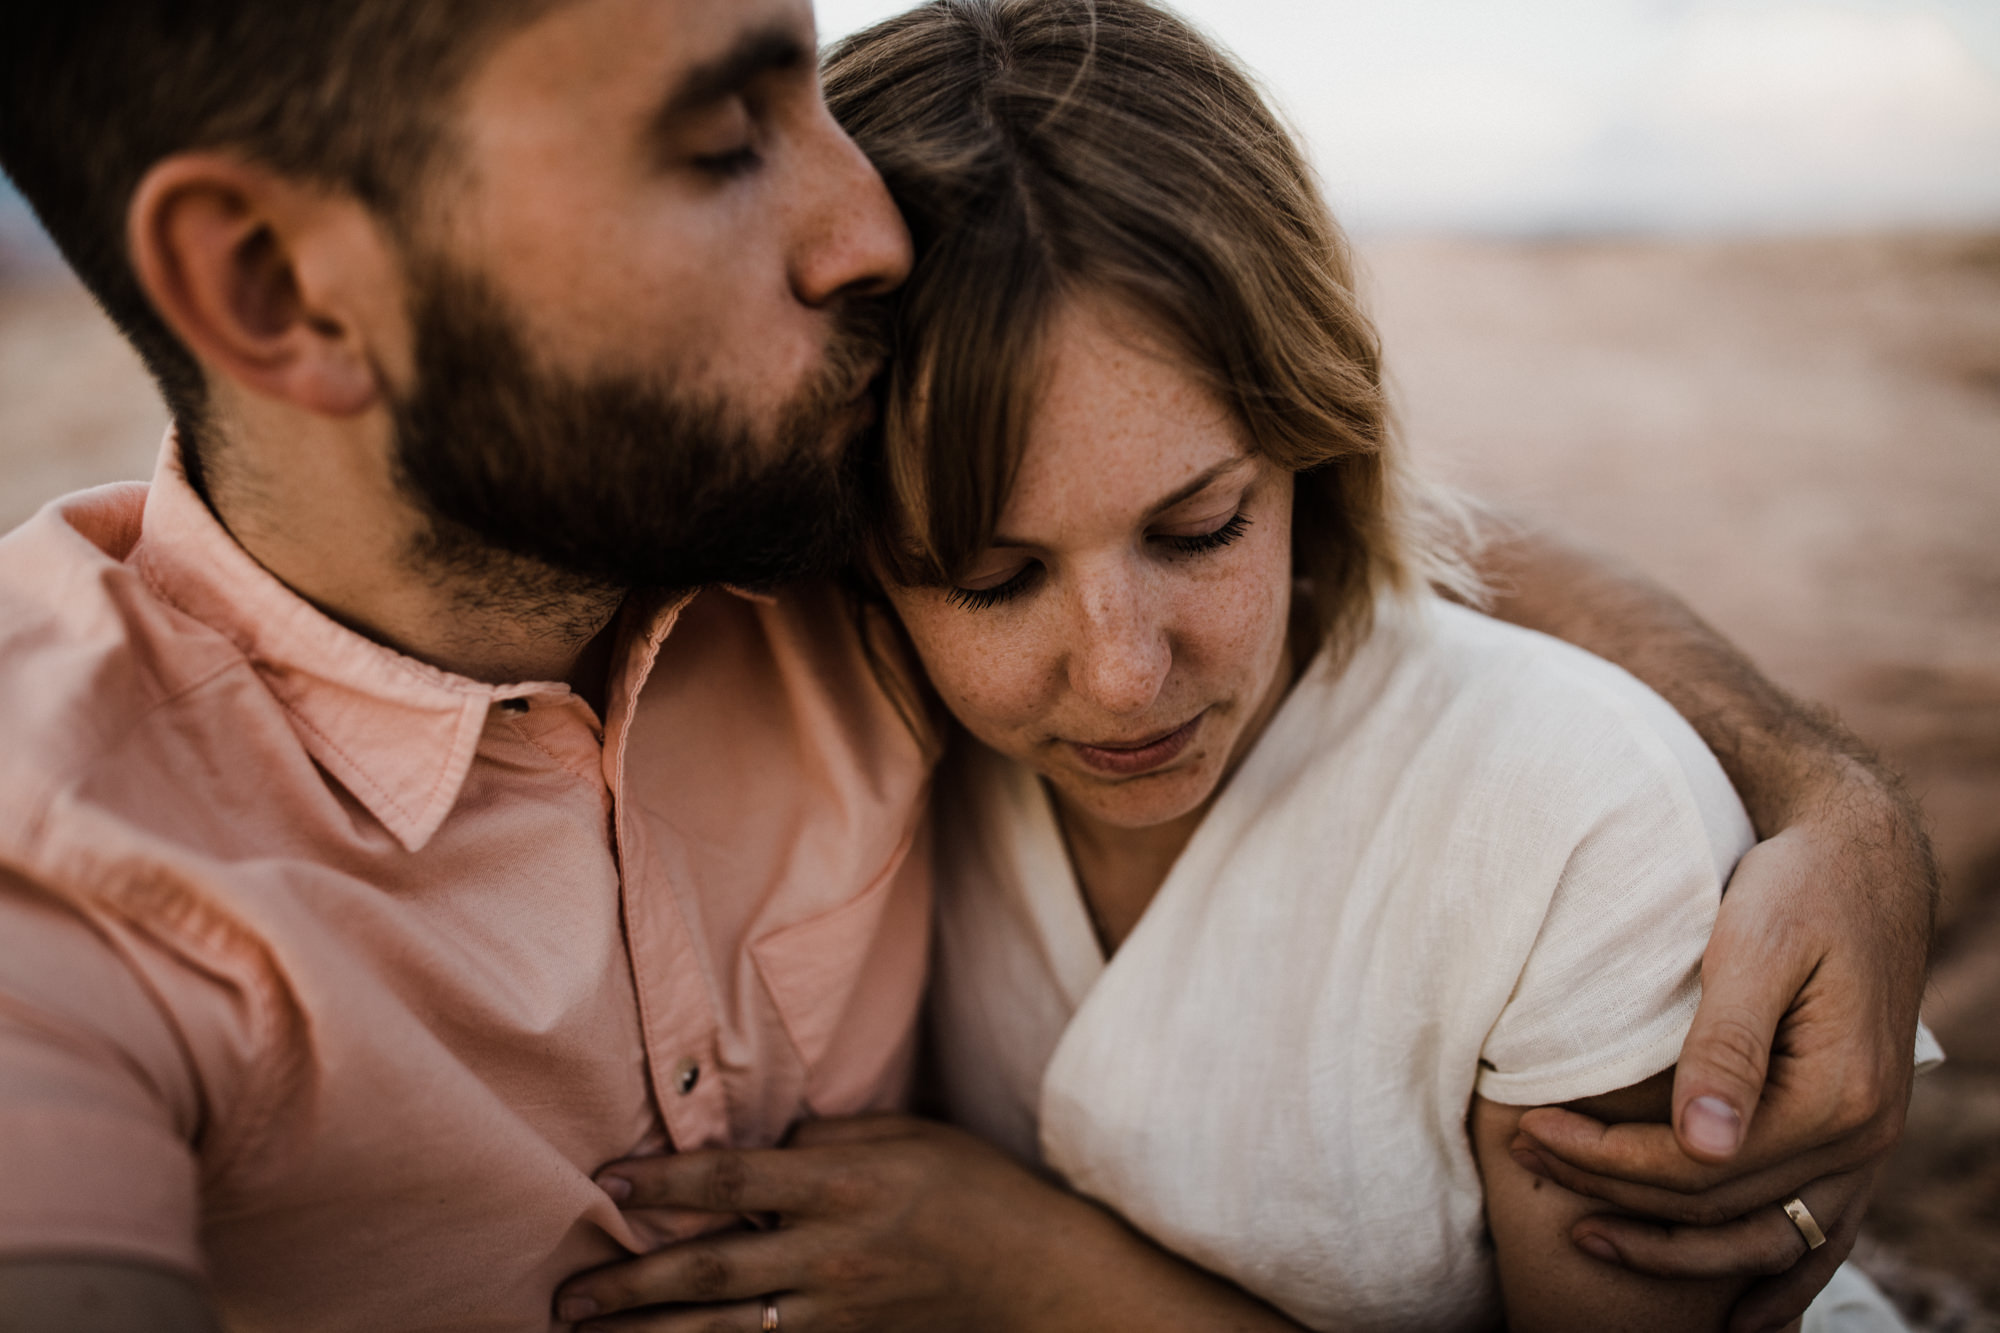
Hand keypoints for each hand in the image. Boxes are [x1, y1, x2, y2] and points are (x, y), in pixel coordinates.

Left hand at [553, 1115, 1110, 1332]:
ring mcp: (840, 1310)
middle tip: (568, 1295)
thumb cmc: (975, 1188)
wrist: (1037, 1276)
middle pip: (709, 1270)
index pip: (731, 1180)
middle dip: (630, 1283)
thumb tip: (764, 1149)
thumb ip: (827, 1138)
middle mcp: (832, 1252)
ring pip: (725, 1331)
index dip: (662, 1181)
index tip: (606, 1180)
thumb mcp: (907, 1134)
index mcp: (843, 1185)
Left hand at [1511, 784, 1933, 1332]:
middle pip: (1719, 1206)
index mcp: (1836, 1097)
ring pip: (1768, 1242)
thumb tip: (1697, 1146)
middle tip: (1528, 1155)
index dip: (1606, 1159)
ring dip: (1678, 1254)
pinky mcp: (1858, 1141)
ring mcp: (1868, 1151)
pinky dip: (1779, 1283)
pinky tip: (1739, 1323)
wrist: (1865, 863)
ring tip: (1591, 1239)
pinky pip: (1822, 1239)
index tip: (1530, 1127)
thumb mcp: (1754, 946)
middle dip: (1616, 1191)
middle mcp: (1864, 1140)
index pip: (1696, 1166)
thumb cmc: (1798, 889)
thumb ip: (1724, 1047)